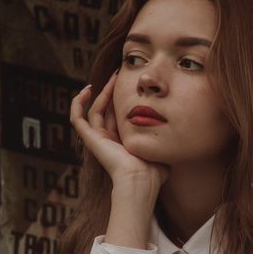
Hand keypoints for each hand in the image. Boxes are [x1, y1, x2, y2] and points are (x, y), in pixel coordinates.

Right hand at [71, 71, 168, 193]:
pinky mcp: (90, 139)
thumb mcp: (161, 150)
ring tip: (113, 77)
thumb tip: (175, 137)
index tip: (133, 85)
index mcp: (124, 143)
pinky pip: (77, 118)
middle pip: (108, 110)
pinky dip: (78, 104)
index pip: (120, 116)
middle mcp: (109, 141)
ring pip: (94, 110)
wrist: (141, 179)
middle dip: (113, 91)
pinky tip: (87, 89)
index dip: (123, 100)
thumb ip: (164, 142)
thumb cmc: (153, 171)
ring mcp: (98, 140)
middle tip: (121, 74)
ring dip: (102, 93)